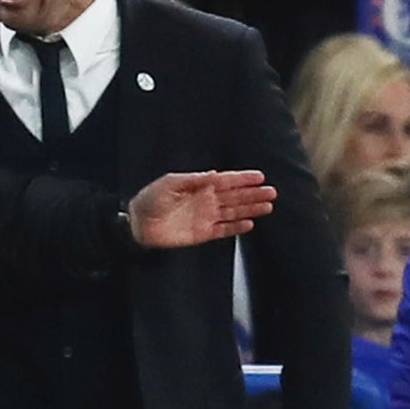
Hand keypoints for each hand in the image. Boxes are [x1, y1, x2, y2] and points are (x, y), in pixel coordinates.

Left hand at [127, 170, 275, 247]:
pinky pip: (223, 230)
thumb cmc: (150, 199)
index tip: (259, 176)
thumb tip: (214, 175)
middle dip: (253, 194)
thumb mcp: (170, 183)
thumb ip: (193, 180)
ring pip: (234, 212)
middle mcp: (206, 201)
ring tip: (267, 206)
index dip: (243, 179)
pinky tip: (249, 224)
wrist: (138, 224)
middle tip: (271, 192)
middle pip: (235, 196)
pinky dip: (236, 227)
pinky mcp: (202, 233)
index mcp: (199, 185)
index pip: (226, 181)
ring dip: (250, 209)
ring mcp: (206, 217)